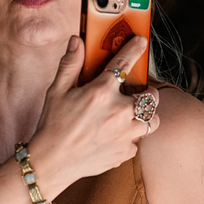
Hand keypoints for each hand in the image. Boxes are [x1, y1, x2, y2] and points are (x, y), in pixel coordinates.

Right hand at [31, 35, 157, 184]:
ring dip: (146, 117)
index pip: (124, 63)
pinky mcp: (124, 152)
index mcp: (102, 92)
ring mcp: (125, 133)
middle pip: (151, 96)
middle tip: (138, 94)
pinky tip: (115, 138)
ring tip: (132, 117)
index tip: (141, 42)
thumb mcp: (56, 90)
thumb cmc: (52, 124)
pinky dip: (129, 140)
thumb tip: (77, 41)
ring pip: (153, 121)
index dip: (134, 49)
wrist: (51, 162)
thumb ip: (70, 64)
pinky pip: (136, 143)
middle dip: (148, 93)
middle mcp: (119, 111)